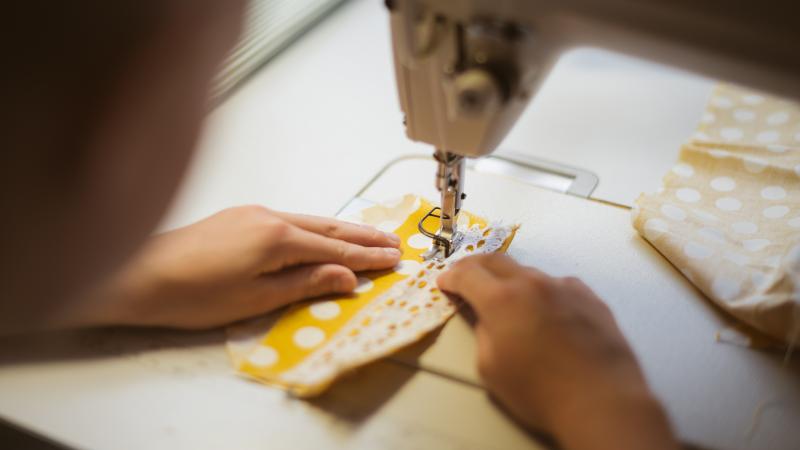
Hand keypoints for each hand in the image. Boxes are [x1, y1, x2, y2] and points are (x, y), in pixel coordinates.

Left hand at [59, 206, 401, 329]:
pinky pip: (289, 219)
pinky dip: (314, 226)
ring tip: (368, 235)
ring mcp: (253, 212)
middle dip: (362, 235)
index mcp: (279, 237)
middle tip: (394, 242)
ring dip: (340, 228)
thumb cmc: (196, 295)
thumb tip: (347, 276)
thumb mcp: (258, 298)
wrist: (140, 275)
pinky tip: (320, 232)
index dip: (366, 256)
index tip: (395, 258)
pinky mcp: (239, 215)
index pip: (335, 247)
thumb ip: (306, 282)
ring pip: (309, 219)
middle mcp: (270, 216)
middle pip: (327, 225)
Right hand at [437, 254, 677, 449]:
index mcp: (502, 299)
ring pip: (530, 273)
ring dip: (512, 281)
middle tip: (465, 276)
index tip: (445, 283)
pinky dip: (544, 293)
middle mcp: (533, 283)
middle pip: (497, 261)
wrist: (601, 399)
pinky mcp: (591, 298)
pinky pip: (559, 286)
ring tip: (510, 300)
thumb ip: (483, 333)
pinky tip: (548, 311)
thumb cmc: (539, 391)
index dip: (451, 277)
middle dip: (476, 266)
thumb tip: (487, 319)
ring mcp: (565, 287)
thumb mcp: (491, 368)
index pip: (467, 274)